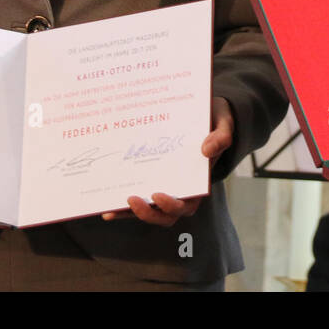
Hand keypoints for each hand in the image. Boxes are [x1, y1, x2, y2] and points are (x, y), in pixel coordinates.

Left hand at [101, 97, 234, 224]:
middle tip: (131, 199)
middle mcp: (180, 190)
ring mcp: (163, 186)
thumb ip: (221, 137)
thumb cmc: (214, 121)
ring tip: (110, 209)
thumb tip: (207, 150)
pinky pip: (137, 195)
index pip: (186, 205)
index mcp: (198, 183)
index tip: (158, 194)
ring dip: (129, 213)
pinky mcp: (150, 178)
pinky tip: (105, 201)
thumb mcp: (223, 124)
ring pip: (147, 210)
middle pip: (164, 215)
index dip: (171, 205)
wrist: (206, 113)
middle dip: (147, 213)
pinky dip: (122, 204)